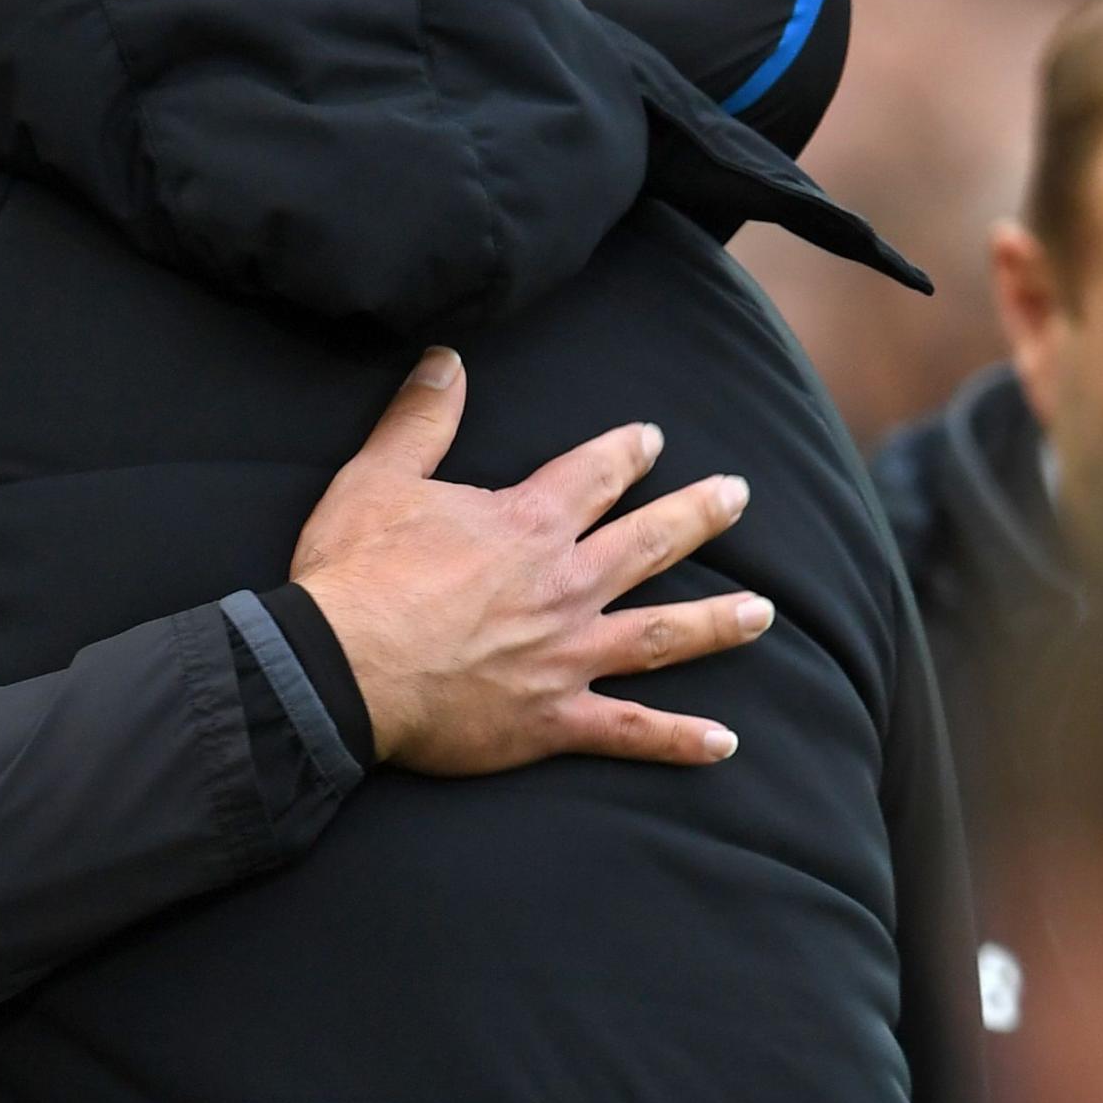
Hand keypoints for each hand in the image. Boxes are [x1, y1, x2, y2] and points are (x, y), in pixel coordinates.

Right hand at [292, 347, 768, 773]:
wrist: (339, 670)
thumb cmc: (356, 573)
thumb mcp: (377, 479)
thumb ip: (420, 419)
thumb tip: (444, 359)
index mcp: (526, 526)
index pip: (593, 476)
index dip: (626, 453)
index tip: (652, 441)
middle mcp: (564, 586)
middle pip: (649, 543)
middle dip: (698, 516)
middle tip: (737, 497)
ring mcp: (566, 656)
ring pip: (661, 635)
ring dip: (716, 623)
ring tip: (762, 612)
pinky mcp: (553, 718)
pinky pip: (630, 731)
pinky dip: (679, 740)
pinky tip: (724, 743)